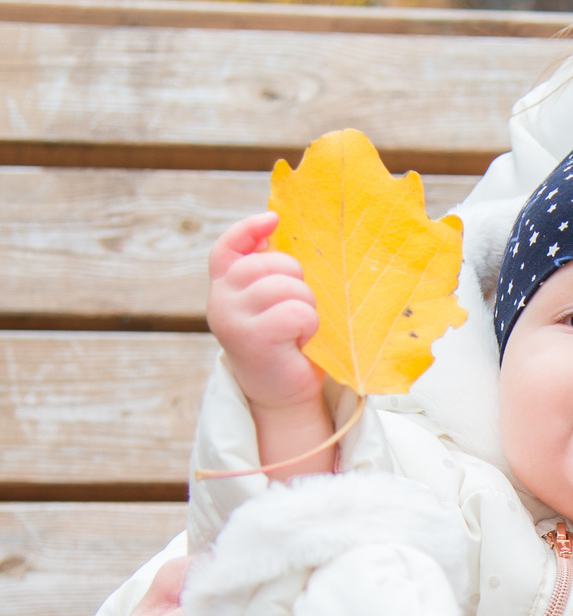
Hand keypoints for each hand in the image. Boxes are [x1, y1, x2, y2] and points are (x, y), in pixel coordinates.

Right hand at [206, 214, 329, 452]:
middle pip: (272, 263)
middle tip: (297, 313)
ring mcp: (231, 317)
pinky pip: (296, 312)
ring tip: (297, 330)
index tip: (274, 221)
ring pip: (288, 286)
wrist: (283, 394)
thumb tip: (276, 224)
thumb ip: (271, 270)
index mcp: (225, 285)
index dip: (248, 229)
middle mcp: (220, 299)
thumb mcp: (275, 301)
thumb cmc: (286, 342)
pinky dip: (308, 326)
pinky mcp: (251, 338)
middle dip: (298, 283)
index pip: (227, 247)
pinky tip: (298, 342)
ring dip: (306, 307)